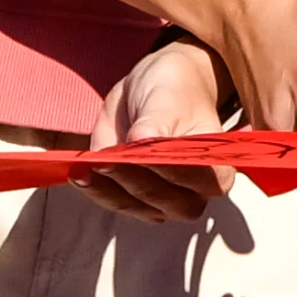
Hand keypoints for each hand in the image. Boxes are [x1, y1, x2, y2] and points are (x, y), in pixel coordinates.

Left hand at [76, 38, 234, 222]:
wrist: (156, 90)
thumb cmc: (172, 91)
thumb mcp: (166, 96)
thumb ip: (157, 121)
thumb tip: (141, 142)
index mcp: (217, 167)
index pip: (197, 176)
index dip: (170, 169)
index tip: (141, 153)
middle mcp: (194, 193)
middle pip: (165, 199)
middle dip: (133, 181)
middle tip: (106, 159)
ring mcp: (164, 201)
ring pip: (135, 205)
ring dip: (107, 188)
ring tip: (84, 168)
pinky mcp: (135, 200)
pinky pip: (114, 201)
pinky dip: (95, 188)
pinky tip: (79, 172)